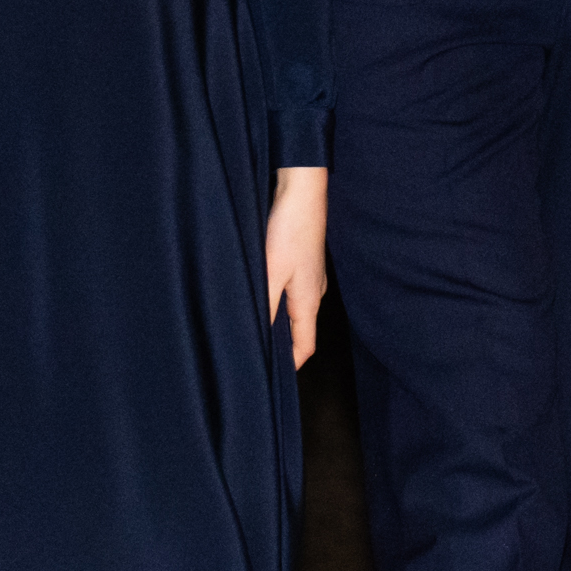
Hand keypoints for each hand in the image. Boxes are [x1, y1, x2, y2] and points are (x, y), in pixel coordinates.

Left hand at [266, 166, 329, 368]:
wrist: (303, 191)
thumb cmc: (290, 230)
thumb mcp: (270, 272)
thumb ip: (264, 307)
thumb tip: (256, 336)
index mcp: (309, 301)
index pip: (305, 346)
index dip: (291, 364)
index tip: (275, 379)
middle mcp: (314, 291)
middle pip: (302, 329)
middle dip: (284, 345)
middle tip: (259, 354)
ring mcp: (311, 275)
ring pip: (297, 309)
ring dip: (280, 322)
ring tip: (256, 327)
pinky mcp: (304, 259)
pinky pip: (294, 290)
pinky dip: (279, 300)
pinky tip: (262, 293)